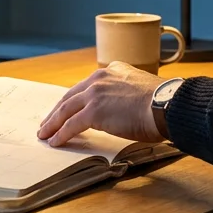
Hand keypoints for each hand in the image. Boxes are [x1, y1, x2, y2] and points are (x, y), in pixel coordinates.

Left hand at [37, 62, 166, 146]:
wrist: (167, 105)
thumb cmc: (163, 103)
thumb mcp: (141, 91)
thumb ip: (126, 96)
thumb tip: (123, 112)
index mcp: (113, 70)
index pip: (86, 86)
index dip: (74, 99)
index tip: (67, 108)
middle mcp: (100, 78)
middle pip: (71, 96)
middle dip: (57, 111)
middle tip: (48, 122)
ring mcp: (95, 93)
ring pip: (66, 110)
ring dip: (53, 123)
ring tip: (45, 134)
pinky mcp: (93, 111)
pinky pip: (70, 125)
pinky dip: (60, 134)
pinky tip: (55, 142)